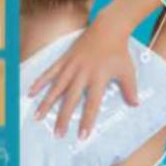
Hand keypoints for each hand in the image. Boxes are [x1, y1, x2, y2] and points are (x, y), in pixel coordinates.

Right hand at [29, 11, 138, 139]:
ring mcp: (72, 66)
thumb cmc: (119, 52)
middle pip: (71, 99)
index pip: (92, 104)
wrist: (108, 28)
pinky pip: (50, 72)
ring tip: (38, 117)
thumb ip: (130, 89)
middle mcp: (83, 73)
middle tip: (58, 134)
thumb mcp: (128, 71)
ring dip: (47, 103)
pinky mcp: (65, 58)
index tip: (82, 136)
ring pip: (56, 87)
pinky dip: (40, 82)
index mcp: (98, 78)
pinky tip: (30, 92)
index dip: (87, 120)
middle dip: (64, 117)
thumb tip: (136, 105)